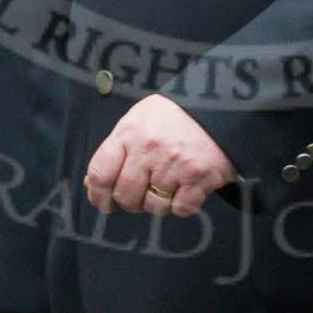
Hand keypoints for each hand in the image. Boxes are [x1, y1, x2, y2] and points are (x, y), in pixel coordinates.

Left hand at [83, 95, 236, 219]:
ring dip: (158, 203)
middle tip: (141, 193)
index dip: (97, 194)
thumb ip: (116, 150)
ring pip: (153, 206)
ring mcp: (174, 164)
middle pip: (125, 196)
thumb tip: (92, 184)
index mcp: (130, 132)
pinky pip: (180, 209)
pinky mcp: (199, 178)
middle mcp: (149, 149)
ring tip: (168, 183)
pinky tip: (186, 186)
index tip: (102, 202)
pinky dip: (182, 204)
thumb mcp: (139, 120)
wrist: (221, 104)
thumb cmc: (176, 114)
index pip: (100, 172)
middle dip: (131, 201)